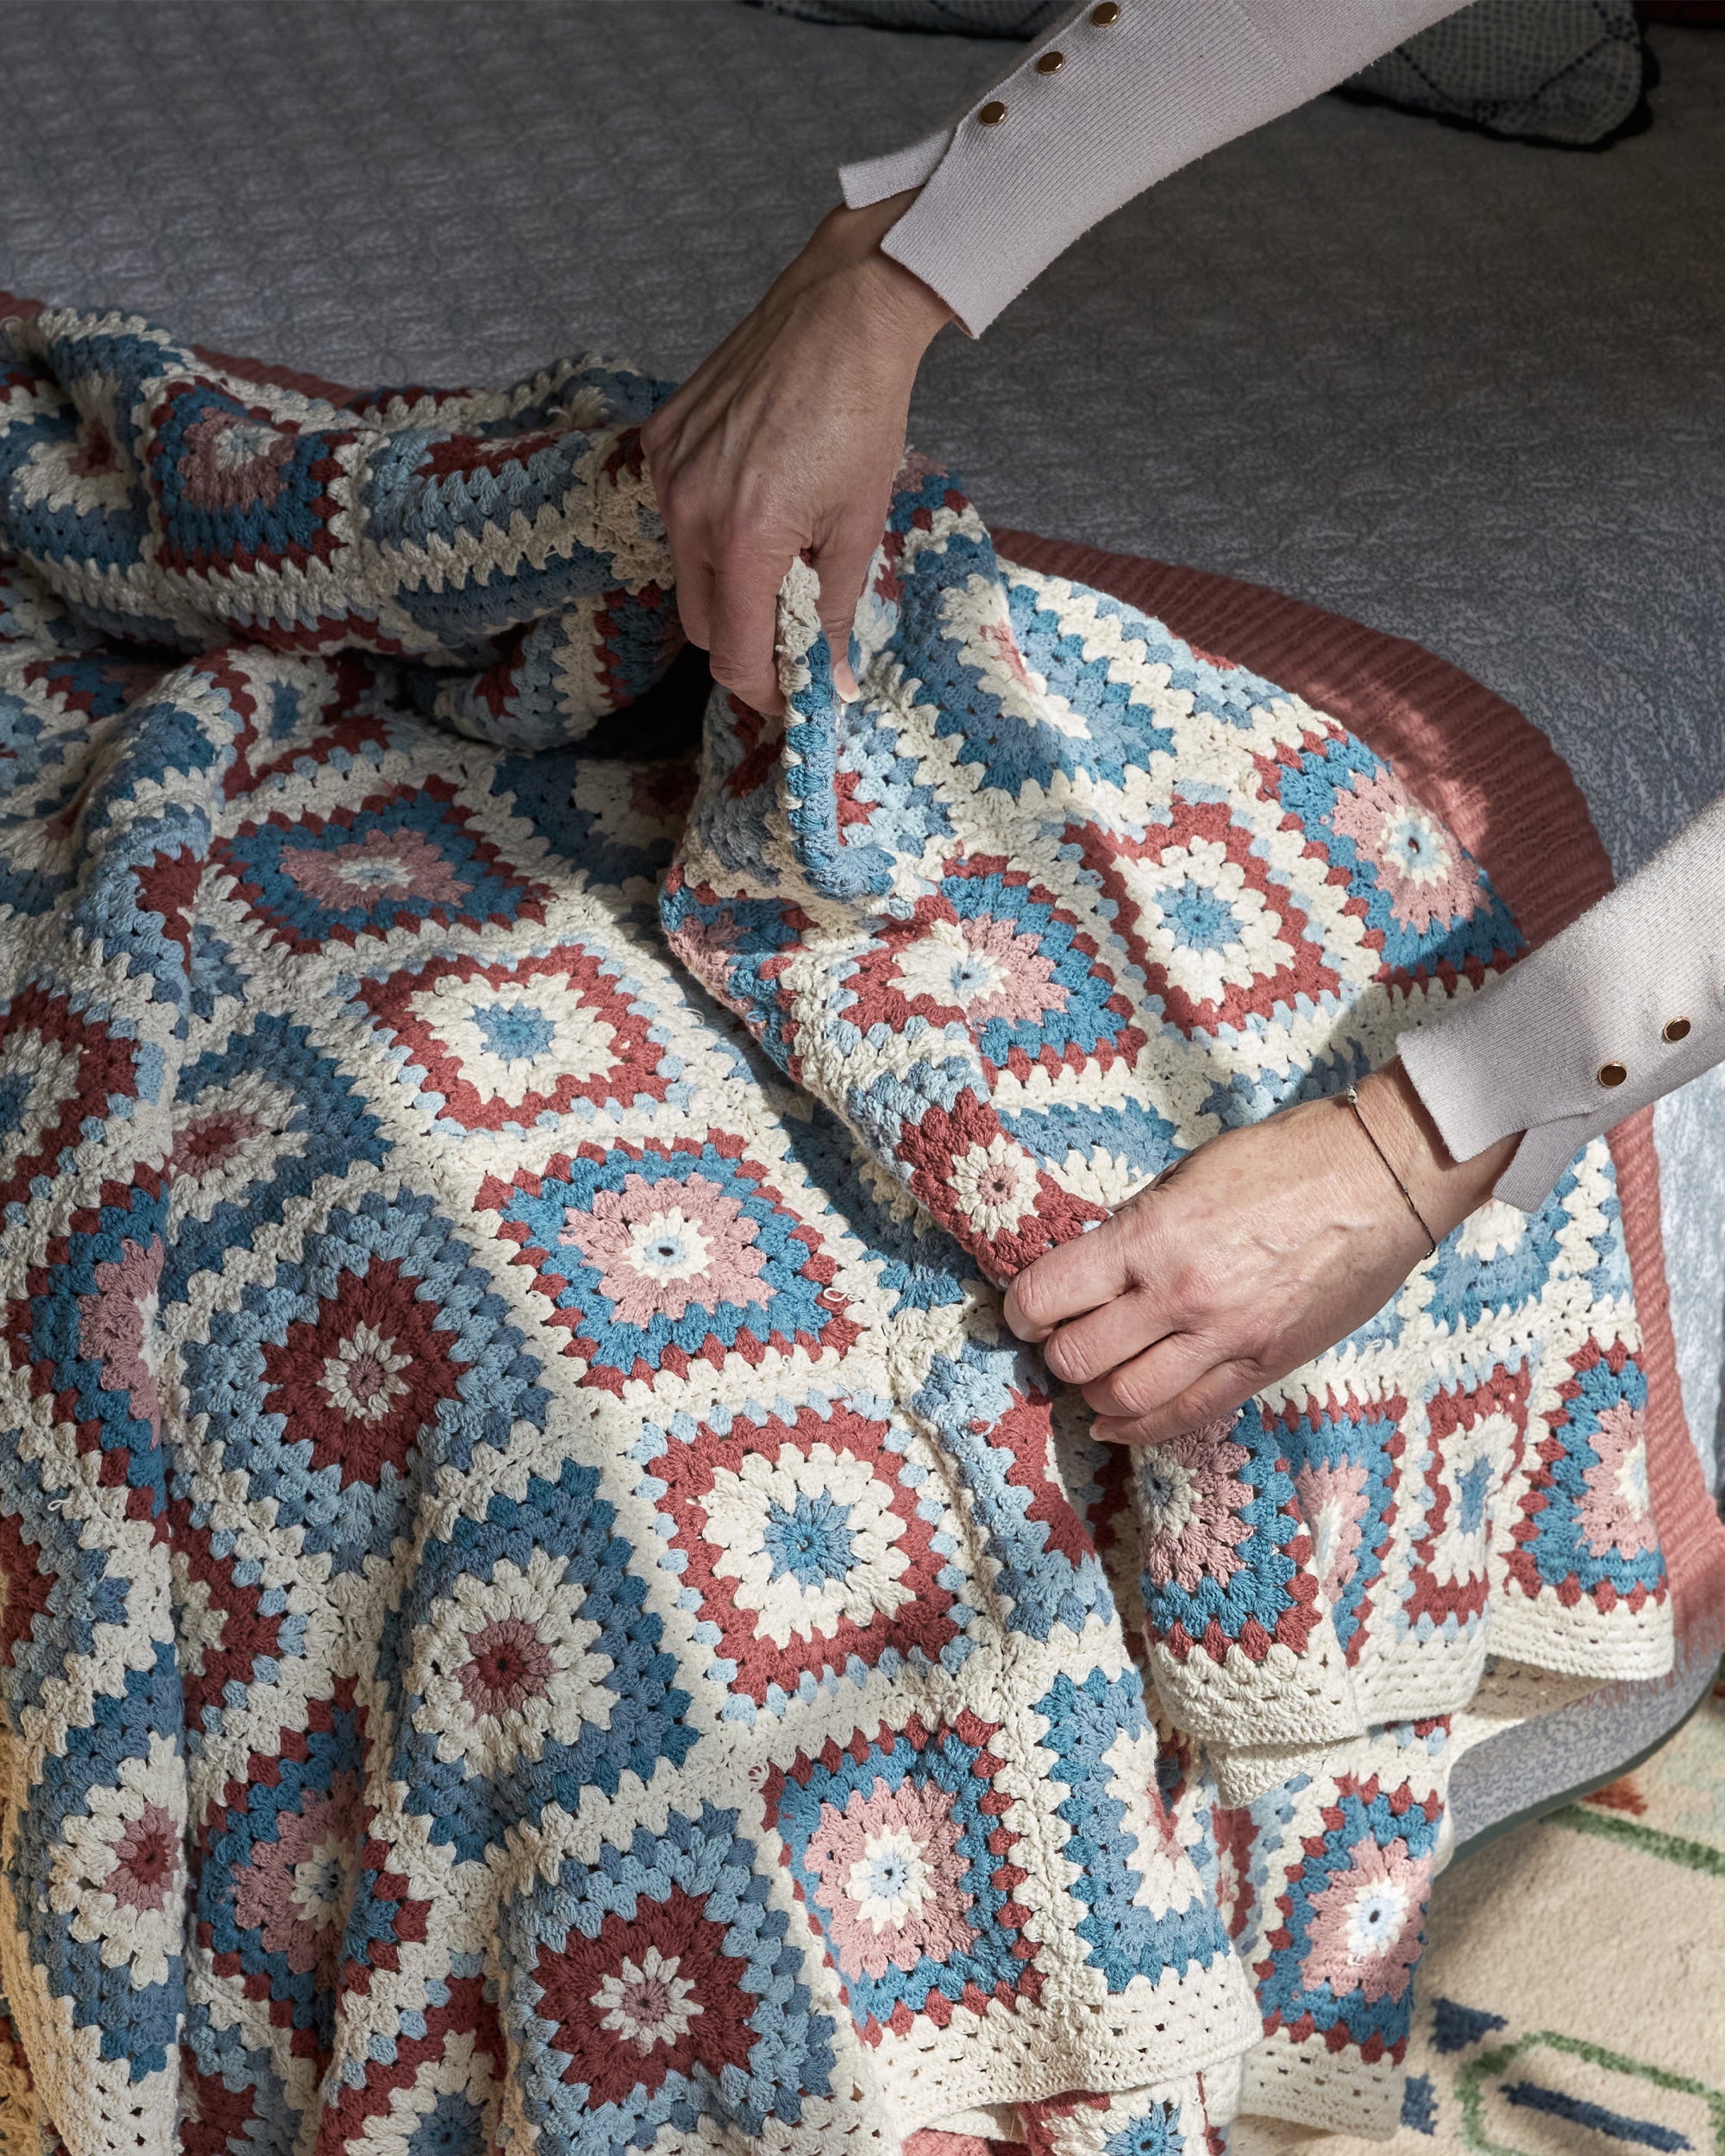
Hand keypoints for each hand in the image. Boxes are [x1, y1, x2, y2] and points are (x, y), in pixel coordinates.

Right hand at [640, 191, 951, 714]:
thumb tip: (835, 675)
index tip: (794, 695)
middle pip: (704, 624)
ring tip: (782, 564)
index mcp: (744, 540)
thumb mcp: (859, 524)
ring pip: (687, 570)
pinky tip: (755, 503)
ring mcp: (667, 470)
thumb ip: (836, 609)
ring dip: (729, 587)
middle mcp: (689, 509)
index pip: (735, 655)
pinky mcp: (661, 436)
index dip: (765, 690)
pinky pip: (675, 512)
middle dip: (748, 643)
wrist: (844, 311)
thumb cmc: (862, 410)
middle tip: (795, 638)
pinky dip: (710, 529)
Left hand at [1001, 1060, 1520, 1443]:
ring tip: (1088, 1378)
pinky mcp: (1265, 1364)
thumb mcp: (1188, 1175)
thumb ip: (1136, 1229)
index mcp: (1152, 1237)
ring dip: (1093, 1394)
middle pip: (1080, 1357)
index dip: (1022, 1310)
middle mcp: (1180, 1296)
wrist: (1382, 1177)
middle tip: (1056, 1340)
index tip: (1023, 1310)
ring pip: (1126, 1399)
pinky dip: (1141, 1427)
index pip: (1050, 1296)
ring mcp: (1225, 1339)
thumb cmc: (1287, 1158)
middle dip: (1055, 1353)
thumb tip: (1092, 1269)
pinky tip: (1118, 1422)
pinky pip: (1188, 1415)